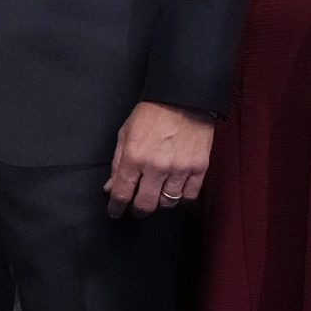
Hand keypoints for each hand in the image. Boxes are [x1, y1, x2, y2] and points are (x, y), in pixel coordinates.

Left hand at [104, 101, 213, 216]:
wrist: (183, 98)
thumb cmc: (151, 114)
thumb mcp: (125, 134)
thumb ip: (117, 163)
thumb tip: (111, 187)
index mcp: (134, 157)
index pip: (122, 193)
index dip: (116, 207)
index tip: (114, 212)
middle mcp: (156, 166)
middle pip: (145, 205)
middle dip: (138, 210)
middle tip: (136, 207)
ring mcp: (179, 168)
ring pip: (168, 203)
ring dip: (159, 202)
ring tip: (156, 194)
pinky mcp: (199, 168)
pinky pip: (189, 195)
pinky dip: (180, 197)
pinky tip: (174, 190)